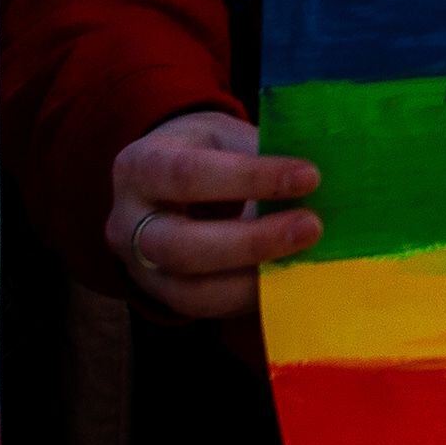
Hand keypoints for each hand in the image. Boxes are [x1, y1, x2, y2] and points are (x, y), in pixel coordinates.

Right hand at [109, 108, 323, 320]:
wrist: (166, 177)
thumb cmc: (205, 150)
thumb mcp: (223, 136)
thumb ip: (258, 156)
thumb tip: (318, 183)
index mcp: (140, 166)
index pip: (188, 174)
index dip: (251, 178)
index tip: (309, 176)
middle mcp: (127, 221)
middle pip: (182, 246)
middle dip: (252, 242)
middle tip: (312, 227)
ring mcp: (138, 267)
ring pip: (190, 290)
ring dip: (253, 280)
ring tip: (305, 259)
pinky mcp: (161, 296)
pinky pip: (203, 308)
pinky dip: (247, 297)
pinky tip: (286, 280)